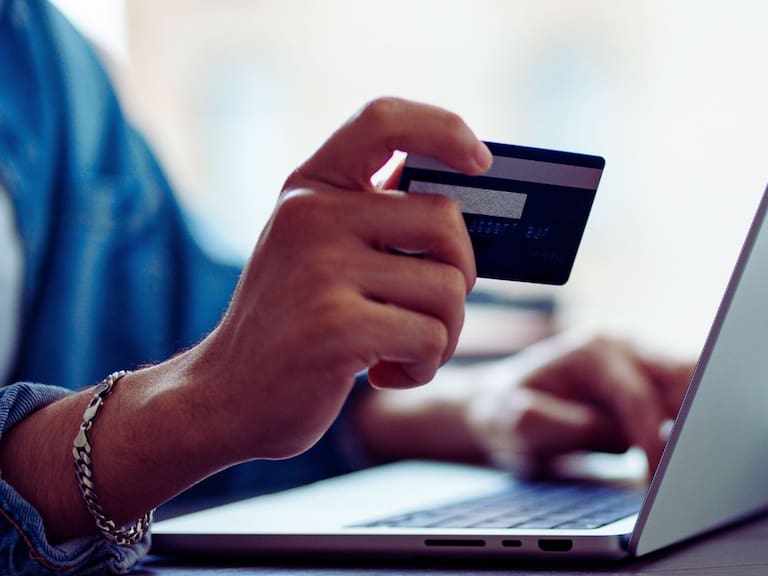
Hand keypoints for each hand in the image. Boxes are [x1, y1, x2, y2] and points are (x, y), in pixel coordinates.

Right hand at [0, 98, 492, 542]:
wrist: (222, 397)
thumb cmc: (290, 325)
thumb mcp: (315, 253)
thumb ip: (371, 223)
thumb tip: (460, 212)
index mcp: (310, 190)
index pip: (382, 121)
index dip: (443, 128)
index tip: (480, 161)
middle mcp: (311, 216)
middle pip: (445, 220)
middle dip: (460, 275)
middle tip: (430, 308)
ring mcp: (321, 268)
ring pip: (448, 288)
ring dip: (442, 332)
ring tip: (400, 349)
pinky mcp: (336, 326)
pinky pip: (430, 337)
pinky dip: (423, 366)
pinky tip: (384, 372)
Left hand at [464, 332, 694, 475]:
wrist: (502, 405)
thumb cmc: (507, 412)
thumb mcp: (515, 422)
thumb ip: (559, 424)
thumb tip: (607, 429)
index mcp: (591, 351)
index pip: (638, 396)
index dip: (651, 440)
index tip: (656, 478)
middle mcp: (623, 345)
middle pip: (683, 373)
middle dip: (687, 418)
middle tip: (676, 465)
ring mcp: (641, 359)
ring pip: (692, 382)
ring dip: (691, 420)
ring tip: (672, 460)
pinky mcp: (651, 379)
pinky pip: (684, 397)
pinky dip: (685, 423)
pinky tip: (669, 452)